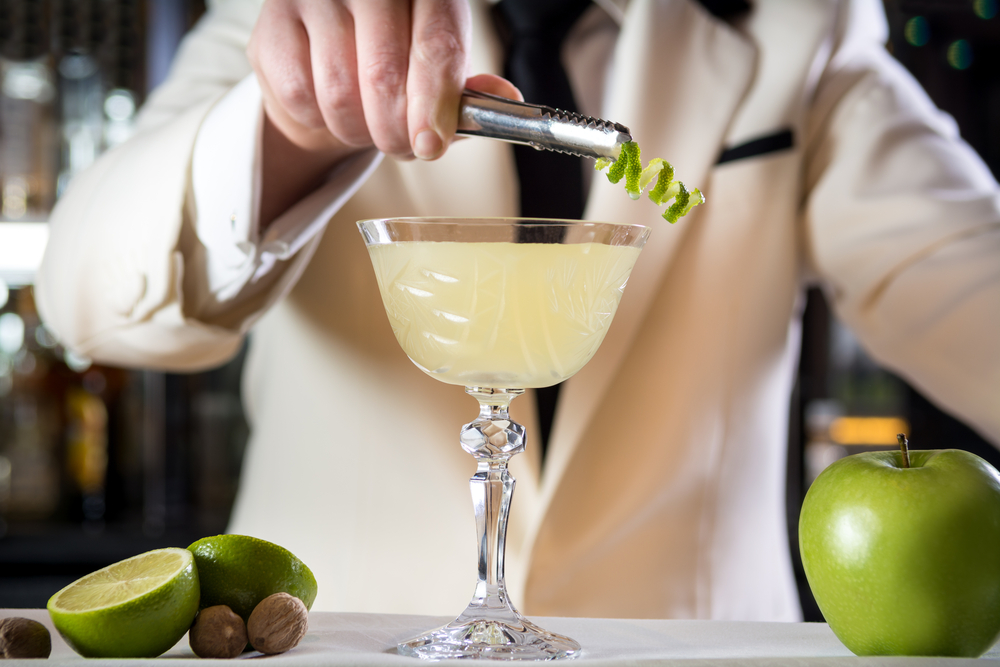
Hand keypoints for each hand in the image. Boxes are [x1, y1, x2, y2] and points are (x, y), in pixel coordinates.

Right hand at [248, 0, 519, 163]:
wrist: (321, 47)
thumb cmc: (393, 53)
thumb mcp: (439, 62)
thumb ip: (467, 86)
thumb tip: (503, 99)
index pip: (435, 43)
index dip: (435, 102)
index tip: (432, 145)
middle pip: (384, 76)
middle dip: (398, 131)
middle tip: (407, 148)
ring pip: (341, 95)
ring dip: (361, 132)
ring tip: (371, 128)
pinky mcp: (271, 27)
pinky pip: (303, 99)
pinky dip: (324, 123)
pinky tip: (335, 111)